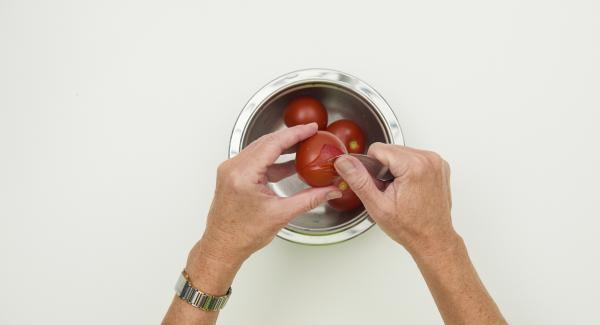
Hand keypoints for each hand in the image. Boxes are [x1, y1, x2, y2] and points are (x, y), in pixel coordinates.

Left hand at [198, 123, 341, 265]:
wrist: (223, 246)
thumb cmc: (242, 234)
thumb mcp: (281, 214)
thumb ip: (309, 199)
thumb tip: (329, 191)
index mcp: (243, 175)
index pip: (273, 144)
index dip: (295, 134)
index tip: (310, 128)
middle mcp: (233, 168)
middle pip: (266, 142)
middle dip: (290, 137)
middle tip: (311, 134)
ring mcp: (230, 170)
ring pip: (260, 149)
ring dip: (282, 147)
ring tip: (303, 146)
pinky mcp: (232, 175)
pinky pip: (255, 160)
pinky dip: (273, 159)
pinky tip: (289, 163)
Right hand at [334, 143, 456, 255]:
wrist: (433, 239)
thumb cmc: (410, 227)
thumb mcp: (377, 206)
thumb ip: (359, 180)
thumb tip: (345, 162)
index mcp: (414, 166)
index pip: (378, 149)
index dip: (372, 168)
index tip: (382, 186)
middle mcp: (429, 159)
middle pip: (391, 149)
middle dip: (385, 168)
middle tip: (391, 191)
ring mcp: (437, 162)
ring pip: (401, 152)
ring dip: (396, 168)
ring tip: (401, 191)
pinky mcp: (440, 165)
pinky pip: (414, 158)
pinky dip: (408, 169)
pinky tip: (410, 188)